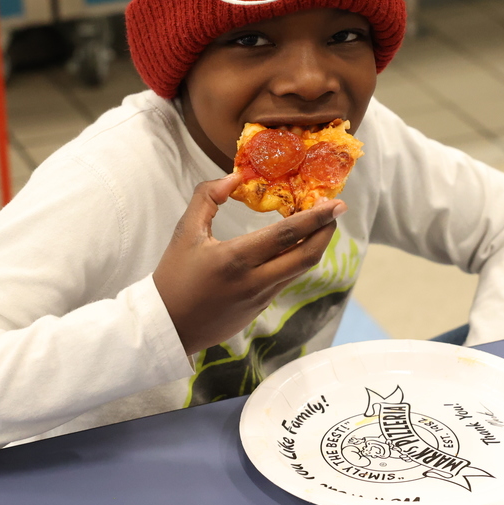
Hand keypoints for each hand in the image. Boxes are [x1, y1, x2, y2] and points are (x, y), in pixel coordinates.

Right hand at [153, 174, 345, 355]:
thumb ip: (207, 197)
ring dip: (314, 245)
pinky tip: (294, 245)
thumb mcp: (185, 232)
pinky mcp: (261, 308)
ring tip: (319, 224)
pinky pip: (286, 279)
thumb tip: (234, 177)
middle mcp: (255, 280)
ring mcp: (261, 297)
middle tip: (337, 211)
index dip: (315, 218)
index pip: (286, 235)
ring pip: (299, 269)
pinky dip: (295, 259)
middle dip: (327, 232)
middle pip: (307, 256)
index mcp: (236, 259)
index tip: (336, 204)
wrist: (167, 326)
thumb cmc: (174, 276)